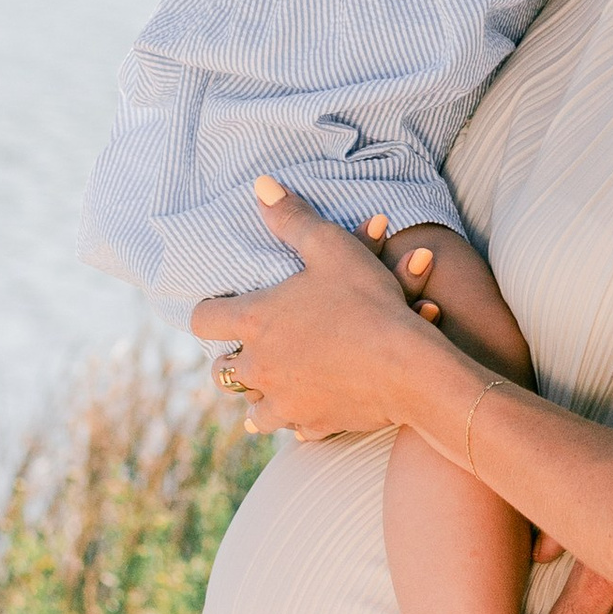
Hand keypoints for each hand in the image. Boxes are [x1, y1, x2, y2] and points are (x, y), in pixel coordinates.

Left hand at [190, 183, 435, 440]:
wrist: (409, 368)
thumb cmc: (369, 303)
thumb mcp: (332, 248)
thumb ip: (292, 218)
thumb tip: (261, 185)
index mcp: (255, 322)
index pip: (203, 320)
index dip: (210, 310)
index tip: (224, 306)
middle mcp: (259, 367)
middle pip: (221, 371)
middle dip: (234, 359)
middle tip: (253, 346)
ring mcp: (283, 401)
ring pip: (252, 409)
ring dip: (261, 394)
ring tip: (276, 382)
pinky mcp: (311, 424)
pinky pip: (291, 427)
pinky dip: (297, 417)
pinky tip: (310, 406)